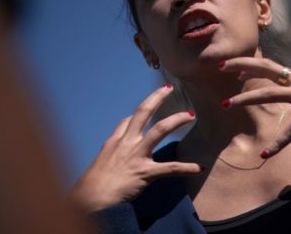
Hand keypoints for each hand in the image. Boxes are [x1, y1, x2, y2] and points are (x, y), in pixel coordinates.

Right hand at [68, 84, 202, 211]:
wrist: (91, 200)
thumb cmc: (91, 187)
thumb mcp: (98, 165)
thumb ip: (108, 156)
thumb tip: (113, 153)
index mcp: (114, 143)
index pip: (127, 122)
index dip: (138, 114)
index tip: (148, 107)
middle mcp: (126, 144)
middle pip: (142, 112)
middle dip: (156, 98)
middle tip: (168, 88)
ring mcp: (136, 156)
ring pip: (159, 130)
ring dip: (176, 120)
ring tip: (190, 116)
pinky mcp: (145, 172)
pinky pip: (170, 168)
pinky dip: (186, 168)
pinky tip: (199, 168)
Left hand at [219, 58, 290, 157]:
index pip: (270, 65)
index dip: (250, 63)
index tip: (231, 65)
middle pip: (265, 69)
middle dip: (241, 65)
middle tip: (219, 66)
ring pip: (270, 93)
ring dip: (247, 97)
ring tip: (227, 104)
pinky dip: (278, 142)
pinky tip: (265, 153)